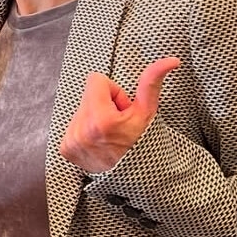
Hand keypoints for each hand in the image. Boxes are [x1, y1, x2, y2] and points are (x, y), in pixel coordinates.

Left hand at [59, 58, 180, 173]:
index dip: (113, 91)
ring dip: (94, 117)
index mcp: (101, 119)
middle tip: (117, 123)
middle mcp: (81, 130)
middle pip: (88, 95)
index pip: (96, 80)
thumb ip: (151, 82)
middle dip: (104, 104)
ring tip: (109, 133)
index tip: (122, 109)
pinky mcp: (66, 148)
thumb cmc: (143, 142)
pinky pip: (72, 124)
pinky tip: (98, 140)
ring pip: (80, 109)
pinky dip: (85, 129)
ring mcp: (71, 141)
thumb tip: (171, 60)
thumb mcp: (147, 111)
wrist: (135, 176)